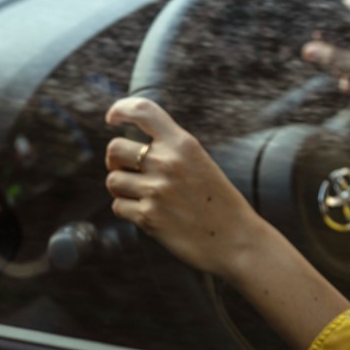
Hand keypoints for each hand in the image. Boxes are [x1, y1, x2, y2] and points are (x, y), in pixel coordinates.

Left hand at [104, 97, 261, 280]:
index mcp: (184, 144)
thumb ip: (172, 152)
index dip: (120, 109)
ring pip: (113, 180)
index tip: (112, 118)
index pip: (143, 111)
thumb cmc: (221, 204)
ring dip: (121, 188)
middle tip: (126, 170)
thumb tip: (134, 150)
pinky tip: (148, 214)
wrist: (236, 240)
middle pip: (115, 148)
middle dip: (115, 161)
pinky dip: (128, 210)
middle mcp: (167, 162)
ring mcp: (156, 190)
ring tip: (140, 196)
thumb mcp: (201, 164)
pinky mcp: (147, 217)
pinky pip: (118, 207)